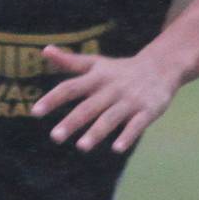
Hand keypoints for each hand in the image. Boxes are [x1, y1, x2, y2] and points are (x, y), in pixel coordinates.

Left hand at [30, 45, 180, 151]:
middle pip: (89, 107)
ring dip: (96, 132)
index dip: (52, 99)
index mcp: (96, 78)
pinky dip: (128, 136)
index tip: (35, 111)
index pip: (70, 88)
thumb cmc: (120, 70)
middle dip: (72, 121)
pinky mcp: (148, 110)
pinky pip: (137, 125)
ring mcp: (130, 101)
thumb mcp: (96, 63)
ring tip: (81, 147)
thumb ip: (70, 61)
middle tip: (55, 137)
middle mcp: (111, 89)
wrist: (163, 66)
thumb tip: (44, 50)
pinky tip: (116, 149)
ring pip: (111, 118)